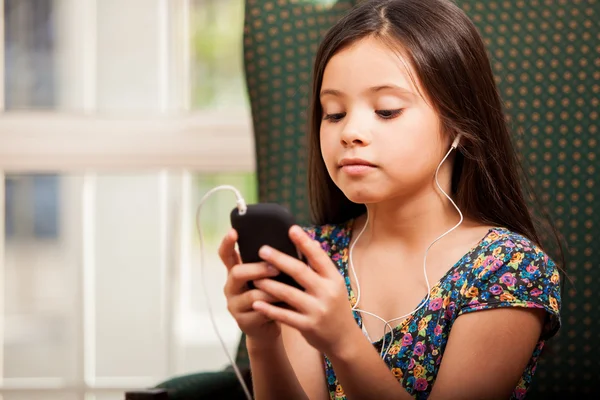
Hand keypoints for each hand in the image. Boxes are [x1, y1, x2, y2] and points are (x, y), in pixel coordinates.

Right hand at [219, 228, 281, 344]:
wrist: (267, 328)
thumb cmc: (270, 296)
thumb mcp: (268, 278)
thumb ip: (275, 262)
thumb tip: (304, 240)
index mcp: (236, 271)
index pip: (226, 255)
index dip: (228, 243)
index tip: (233, 231)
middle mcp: (231, 286)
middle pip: (237, 273)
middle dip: (258, 269)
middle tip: (276, 267)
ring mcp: (235, 304)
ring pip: (252, 295)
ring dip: (272, 290)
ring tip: (288, 288)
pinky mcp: (243, 321)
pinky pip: (260, 312)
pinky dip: (275, 307)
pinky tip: (287, 304)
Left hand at [251, 225, 357, 356]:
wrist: (343, 338)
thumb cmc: (334, 306)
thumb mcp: (333, 286)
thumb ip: (319, 269)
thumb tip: (307, 242)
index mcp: (333, 278)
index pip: (319, 256)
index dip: (305, 242)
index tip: (292, 229)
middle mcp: (327, 292)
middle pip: (300, 272)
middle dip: (280, 260)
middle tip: (262, 250)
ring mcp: (317, 310)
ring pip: (289, 294)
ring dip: (270, 285)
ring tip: (255, 277)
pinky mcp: (308, 326)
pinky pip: (285, 316)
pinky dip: (269, 309)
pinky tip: (256, 303)